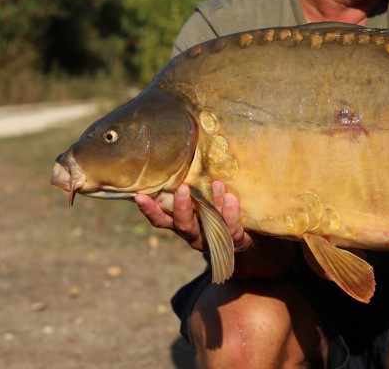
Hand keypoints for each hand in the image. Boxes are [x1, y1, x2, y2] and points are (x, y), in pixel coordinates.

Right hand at [135, 181, 253, 254]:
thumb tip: (186, 147)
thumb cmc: (218, 204)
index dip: (150, 210)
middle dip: (182, 207)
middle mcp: (194, 232)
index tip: (139, 196)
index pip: (161, 218)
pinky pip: (231, 229)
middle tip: (182, 187)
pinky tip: (232, 198)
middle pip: (182, 224)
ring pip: (209, 226)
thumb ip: (194, 181)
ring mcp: (213, 238)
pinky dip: (230, 213)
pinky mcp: (233, 240)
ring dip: (212, 205)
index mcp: (181, 221)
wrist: (248, 229)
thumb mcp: (204, 193)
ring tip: (217, 184)